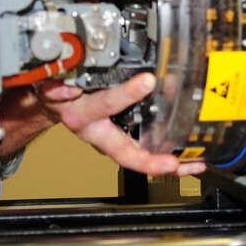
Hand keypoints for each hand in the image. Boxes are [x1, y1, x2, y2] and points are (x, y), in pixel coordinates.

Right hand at [35, 72, 205, 176]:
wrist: (52, 104)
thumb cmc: (57, 91)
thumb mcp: (52, 80)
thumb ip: (58, 83)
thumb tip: (66, 87)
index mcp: (82, 115)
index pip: (104, 105)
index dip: (125, 95)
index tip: (147, 82)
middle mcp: (97, 133)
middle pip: (124, 152)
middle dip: (149, 161)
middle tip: (171, 163)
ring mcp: (109, 142)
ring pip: (138, 159)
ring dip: (167, 165)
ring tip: (193, 165)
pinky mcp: (119, 143)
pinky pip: (144, 156)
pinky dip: (167, 162)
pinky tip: (189, 162)